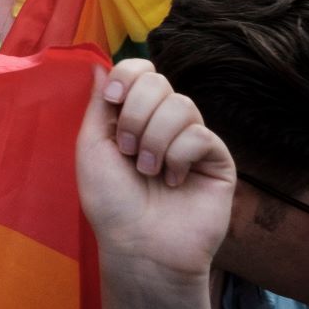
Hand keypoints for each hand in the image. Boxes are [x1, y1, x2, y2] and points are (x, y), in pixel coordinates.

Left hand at [74, 60, 233, 283]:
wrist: (139, 245)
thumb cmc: (110, 201)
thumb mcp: (91, 147)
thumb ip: (98, 104)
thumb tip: (98, 64)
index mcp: (133, 115)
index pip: (140, 70)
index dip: (127, 76)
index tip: (111, 99)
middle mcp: (164, 122)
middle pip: (158, 81)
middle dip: (134, 114)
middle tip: (126, 150)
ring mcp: (192, 139)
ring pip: (180, 105)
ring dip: (154, 139)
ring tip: (147, 170)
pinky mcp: (217, 159)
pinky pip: (200, 135)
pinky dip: (178, 156)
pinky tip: (173, 181)